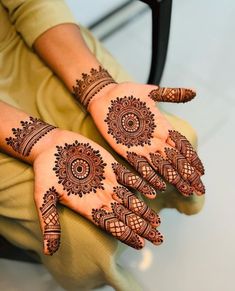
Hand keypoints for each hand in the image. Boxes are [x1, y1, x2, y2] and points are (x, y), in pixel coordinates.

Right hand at [32, 128, 162, 254]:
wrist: (51, 146)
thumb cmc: (45, 171)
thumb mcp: (45, 196)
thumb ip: (50, 220)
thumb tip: (49, 250)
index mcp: (87, 206)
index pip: (110, 225)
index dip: (125, 234)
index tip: (140, 244)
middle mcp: (100, 197)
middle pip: (124, 216)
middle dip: (141, 227)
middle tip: (158, 238)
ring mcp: (107, 182)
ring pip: (130, 199)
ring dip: (144, 211)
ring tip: (157, 222)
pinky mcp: (111, 166)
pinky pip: (129, 177)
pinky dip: (140, 184)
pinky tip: (153, 192)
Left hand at [73, 68, 204, 197]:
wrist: (104, 95)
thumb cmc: (126, 93)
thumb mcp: (150, 92)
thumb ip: (170, 94)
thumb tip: (194, 93)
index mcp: (161, 127)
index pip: (181, 146)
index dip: (191, 158)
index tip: (202, 171)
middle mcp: (154, 140)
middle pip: (174, 160)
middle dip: (186, 174)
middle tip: (198, 189)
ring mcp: (140, 146)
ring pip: (161, 165)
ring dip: (173, 178)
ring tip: (184, 190)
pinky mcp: (125, 150)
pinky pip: (139, 166)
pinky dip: (149, 177)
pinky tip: (158, 187)